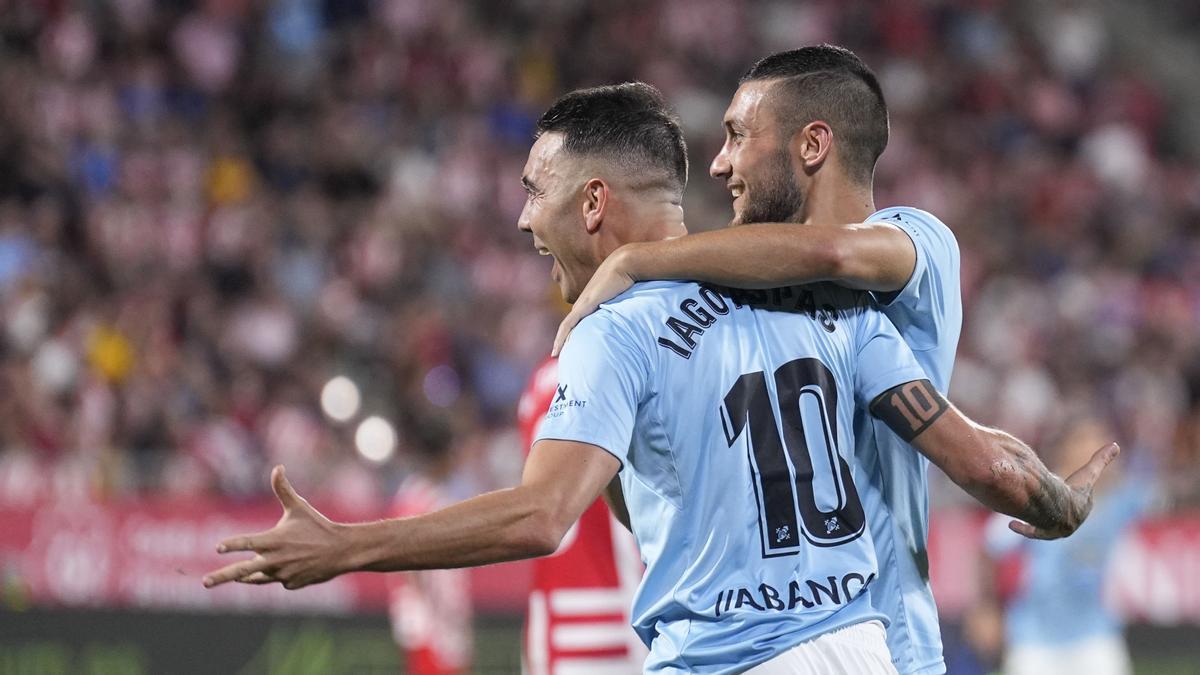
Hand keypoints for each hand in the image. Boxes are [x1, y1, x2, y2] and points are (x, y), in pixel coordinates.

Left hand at [203, 465, 349, 589]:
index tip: (218, 547)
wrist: (342, 551)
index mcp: (275, 540)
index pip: (248, 542)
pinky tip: (293, 564)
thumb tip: (277, 467)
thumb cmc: (318, 526)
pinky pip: (278, 579)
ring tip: (237, 577)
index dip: (232, 544)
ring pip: (258, 577)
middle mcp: (275, 559)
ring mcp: (282, 574)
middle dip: (221, 577)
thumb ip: (283, 489)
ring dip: (248, 575)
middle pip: (242, 570)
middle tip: (205, 582)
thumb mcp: (299, 507)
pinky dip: (279, 573)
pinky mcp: (291, 584)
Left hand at [552, 249, 635, 355]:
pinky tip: (557, 349)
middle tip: (559, 354)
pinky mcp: (584, 306)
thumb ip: (622, 302)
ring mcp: (582, 304)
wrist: (624, 264)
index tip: (571, 344)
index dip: (573, 332)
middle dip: (564, 339)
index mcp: (590, 300)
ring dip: (560, 341)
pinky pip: (568, 324)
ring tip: (555, 354)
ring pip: (566, 326)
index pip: (577, 319)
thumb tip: (635, 312)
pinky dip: (562, 337)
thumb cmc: (628, 277)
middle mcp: (583, 302)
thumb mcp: (623, 294)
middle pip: (569, 324)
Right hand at [1009, 442, 1119, 539]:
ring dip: (1039, 518)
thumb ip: (1101, 460)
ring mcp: (1058, 528)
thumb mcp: (1087, 473)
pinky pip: (1033, 532)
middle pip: (1064, 511)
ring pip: (1047, 522)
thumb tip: (1116, 445)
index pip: (1081, 499)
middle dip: (1058, 505)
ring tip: (1029, 513)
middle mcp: (1072, 520)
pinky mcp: (1044, 533)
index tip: (1068, 489)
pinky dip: (1024, 528)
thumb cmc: (1072, 491)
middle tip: (1049, 497)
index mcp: (1082, 508)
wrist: (1059, 510)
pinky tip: (1012, 524)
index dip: (1074, 492)